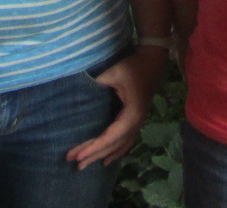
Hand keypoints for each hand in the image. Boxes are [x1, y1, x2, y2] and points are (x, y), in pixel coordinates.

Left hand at [64, 46, 167, 169]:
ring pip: (119, 146)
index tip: (78, 156)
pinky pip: (125, 142)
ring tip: (85, 165)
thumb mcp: (115, 72)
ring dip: (102, 155)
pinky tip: (106, 160)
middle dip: (93, 154)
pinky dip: (115, 152)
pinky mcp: (136, 120)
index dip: (94, 147)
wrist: (152, 61)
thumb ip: (98, 83)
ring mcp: (137, 123)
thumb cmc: (134, 67)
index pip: (110, 136)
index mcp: (131, 114)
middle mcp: (136, 123)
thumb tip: (79, 90)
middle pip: (113, 145)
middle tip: (74, 163)